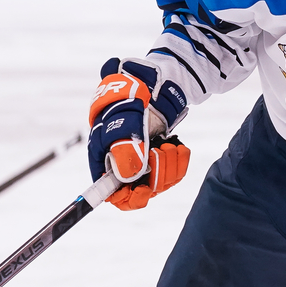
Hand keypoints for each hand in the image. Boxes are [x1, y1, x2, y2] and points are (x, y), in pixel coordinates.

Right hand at [87, 63, 189, 211]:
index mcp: (105, 161)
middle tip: (159, 151)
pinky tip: (178, 146)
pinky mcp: (159, 159)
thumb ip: (124, 151)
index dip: (128, 198)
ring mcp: (143, 164)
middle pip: (141, 192)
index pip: (112, 195)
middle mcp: (123, 167)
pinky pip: (174, 173)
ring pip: (161, 184)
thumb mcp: (122, 123)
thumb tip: (128, 178)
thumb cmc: (128, 102)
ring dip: (170, 164)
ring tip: (168, 144)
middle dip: (156, 174)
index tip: (145, 189)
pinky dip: (179, 161)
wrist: (149, 88)